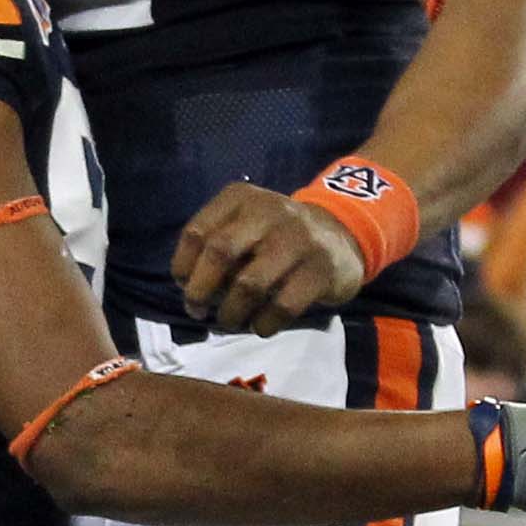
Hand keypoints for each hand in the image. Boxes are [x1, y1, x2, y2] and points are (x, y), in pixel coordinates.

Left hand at [172, 183, 366, 335]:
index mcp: (241, 198)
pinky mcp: (320, 269)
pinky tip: (261, 326)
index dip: (183, 266)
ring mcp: (297, 239)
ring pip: (249, 284)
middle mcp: (268, 211)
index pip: (197, 232)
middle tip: (198, 312)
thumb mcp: (246, 225)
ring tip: (230, 321)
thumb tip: (189, 289)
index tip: (185, 287)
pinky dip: (264, 324)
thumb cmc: (278, 237)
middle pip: (219, 253)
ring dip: (231, 312)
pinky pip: (282, 305)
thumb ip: (217, 246)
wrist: (342, 234)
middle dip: (200, 290)